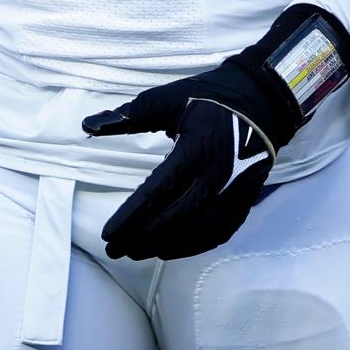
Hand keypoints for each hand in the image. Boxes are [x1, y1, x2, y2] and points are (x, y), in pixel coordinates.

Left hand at [83, 56, 296, 261]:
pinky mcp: (245, 199)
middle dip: (143, 237)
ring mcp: (235, 190)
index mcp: (198, 147)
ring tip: (137, 252)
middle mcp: (219, 174)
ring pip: (199, 231)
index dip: (132, 216)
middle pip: (177, 217)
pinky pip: (219, 232)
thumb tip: (87, 125)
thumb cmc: (209, 97)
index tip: (108, 234)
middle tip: (115, 250)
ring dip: (166, 245)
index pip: (159, 191)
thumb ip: (128, 115)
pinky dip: (194, 246)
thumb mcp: (168, 98)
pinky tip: (171, 248)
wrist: (262, 101)